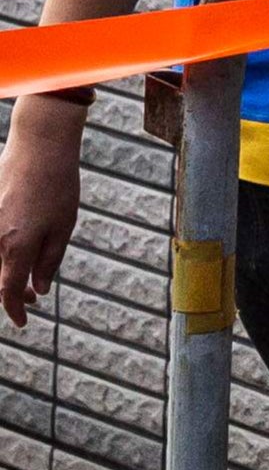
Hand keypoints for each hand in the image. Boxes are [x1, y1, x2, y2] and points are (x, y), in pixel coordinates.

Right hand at [0, 105, 87, 325]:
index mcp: (16, 247)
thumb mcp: (63, 226)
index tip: (22, 321)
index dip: (14, 310)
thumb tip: (38, 289)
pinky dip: (3, 254)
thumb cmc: (57, 186)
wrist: (39, 148)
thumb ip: (48, 261)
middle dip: (11, 294)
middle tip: (30, 300)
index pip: (8, 291)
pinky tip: (16, 254)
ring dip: (6, 274)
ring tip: (27, 279)